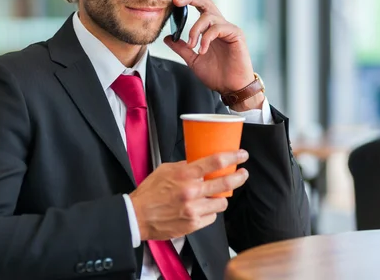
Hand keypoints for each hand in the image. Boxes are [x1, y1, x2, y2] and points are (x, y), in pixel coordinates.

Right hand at [129, 150, 248, 240]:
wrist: (137, 216)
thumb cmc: (149, 193)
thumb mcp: (165, 170)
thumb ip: (184, 166)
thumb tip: (200, 162)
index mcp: (184, 175)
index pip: (216, 162)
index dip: (233, 157)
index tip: (241, 155)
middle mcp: (191, 192)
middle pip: (225, 183)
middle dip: (239, 177)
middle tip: (243, 174)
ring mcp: (194, 210)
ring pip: (221, 202)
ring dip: (221, 197)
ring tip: (216, 194)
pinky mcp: (193, 224)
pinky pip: (212, 216)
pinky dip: (210, 211)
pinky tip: (202, 208)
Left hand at [164, 0, 254, 94]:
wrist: (231, 88)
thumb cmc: (216, 75)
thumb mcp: (193, 60)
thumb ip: (181, 48)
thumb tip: (167, 37)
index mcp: (210, 29)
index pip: (199, 7)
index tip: (173, 0)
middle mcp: (220, 25)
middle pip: (206, 2)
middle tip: (176, 1)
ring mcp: (228, 29)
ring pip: (209, 16)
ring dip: (195, 29)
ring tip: (191, 45)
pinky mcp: (236, 34)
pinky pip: (217, 28)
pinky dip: (206, 38)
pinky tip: (202, 50)